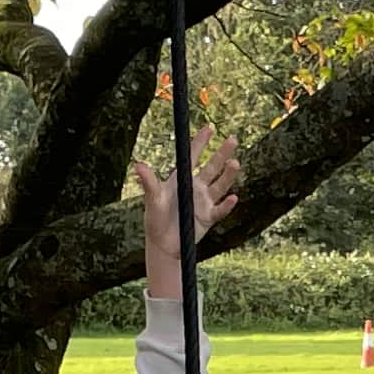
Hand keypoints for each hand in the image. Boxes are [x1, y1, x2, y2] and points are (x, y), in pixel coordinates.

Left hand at [134, 133, 243, 265]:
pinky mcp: (209, 217)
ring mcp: (204, 202)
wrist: (163, 245)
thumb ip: (148, 182)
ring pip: (220, 185)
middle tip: (233, 139)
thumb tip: (138, 165)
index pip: (192, 156)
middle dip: (222, 153)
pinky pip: (220, 209)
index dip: (201, 141)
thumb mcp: (152, 200)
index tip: (210, 127)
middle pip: (212, 167)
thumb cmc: (155, 220)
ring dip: (228, 175)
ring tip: (235, 163)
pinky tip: (233, 197)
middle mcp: (196, 188)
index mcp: (181, 179)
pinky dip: (227, 205)